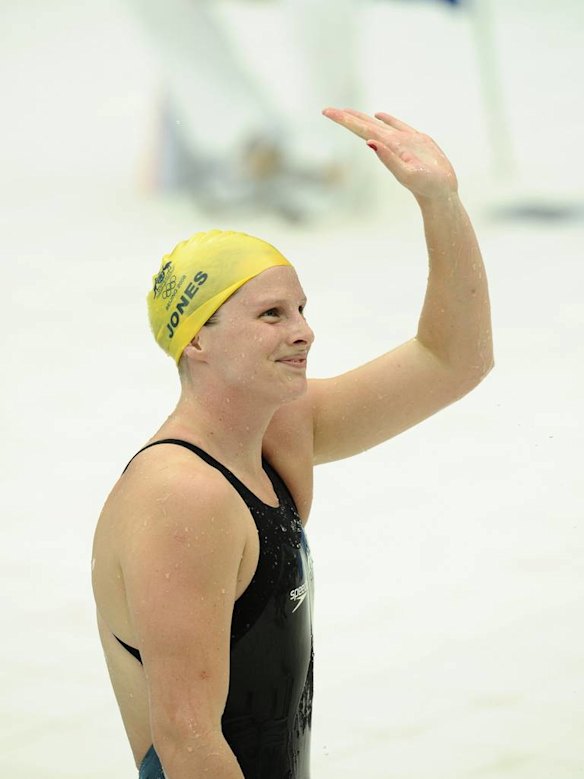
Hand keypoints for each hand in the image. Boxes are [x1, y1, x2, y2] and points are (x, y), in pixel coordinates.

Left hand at [322, 107, 457, 200]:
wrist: (441, 193)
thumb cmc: (425, 186)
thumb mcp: (406, 173)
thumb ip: (388, 159)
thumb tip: (369, 142)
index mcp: (386, 147)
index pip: (361, 129)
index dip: (344, 120)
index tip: (326, 112)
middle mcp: (391, 143)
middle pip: (364, 126)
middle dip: (346, 118)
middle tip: (326, 110)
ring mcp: (402, 142)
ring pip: (378, 124)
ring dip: (362, 118)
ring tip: (348, 111)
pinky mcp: (416, 141)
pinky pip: (397, 125)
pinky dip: (387, 119)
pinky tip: (379, 115)